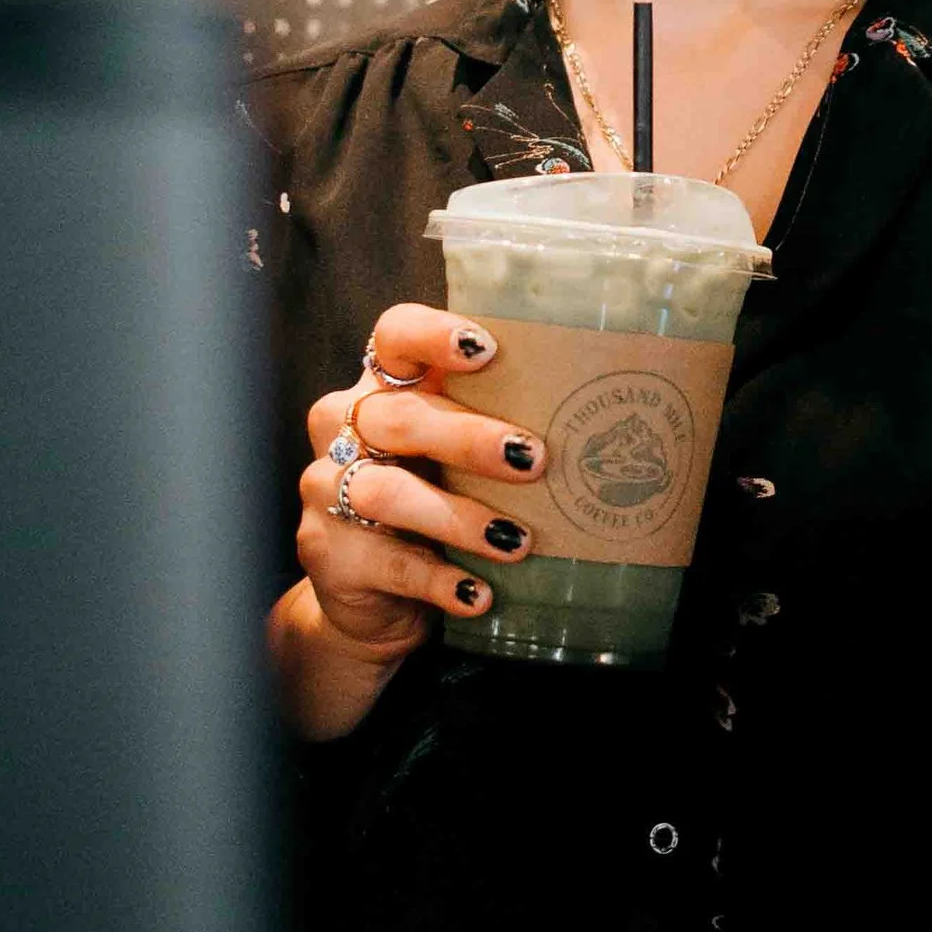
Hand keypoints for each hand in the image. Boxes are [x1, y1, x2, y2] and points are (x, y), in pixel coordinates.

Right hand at [269, 303, 543, 739]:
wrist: (374, 595)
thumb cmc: (434, 503)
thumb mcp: (458, 460)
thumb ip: (500, 431)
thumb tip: (604, 432)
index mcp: (382, 388)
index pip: (394, 336)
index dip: (433, 335)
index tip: (485, 349)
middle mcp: (343, 429)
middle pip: (397, 417)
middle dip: (467, 437)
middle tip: (533, 459)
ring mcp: (326, 492)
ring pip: (384, 493)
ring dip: (457, 516)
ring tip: (516, 541)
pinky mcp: (329, 554)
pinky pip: (386, 564)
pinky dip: (439, 580)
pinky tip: (479, 594)